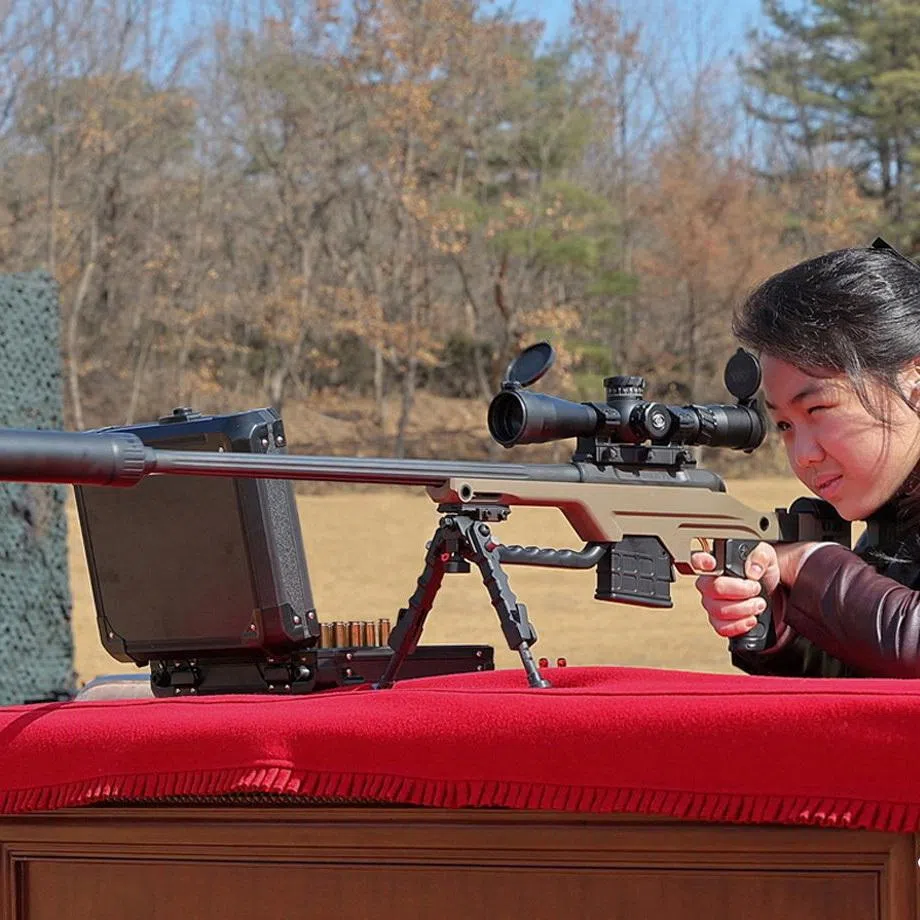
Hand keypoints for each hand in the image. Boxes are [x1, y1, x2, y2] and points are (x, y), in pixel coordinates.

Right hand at [691, 542, 822, 639]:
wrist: (772, 592)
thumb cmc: (762, 571)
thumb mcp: (766, 556)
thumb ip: (760, 556)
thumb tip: (752, 569)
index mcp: (717, 564)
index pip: (698, 560)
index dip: (701, 562)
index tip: (713, 564)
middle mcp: (709, 584)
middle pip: (715, 589)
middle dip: (741, 591)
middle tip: (756, 588)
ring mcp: (712, 604)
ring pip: (720, 611)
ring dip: (745, 609)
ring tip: (758, 603)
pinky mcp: (719, 622)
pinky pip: (722, 628)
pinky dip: (740, 625)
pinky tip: (751, 618)